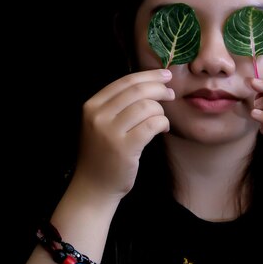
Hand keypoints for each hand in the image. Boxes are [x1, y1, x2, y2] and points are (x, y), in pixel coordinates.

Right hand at [73, 69, 173, 198]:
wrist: (93, 188)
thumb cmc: (103, 154)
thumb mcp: (101, 124)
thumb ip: (118, 104)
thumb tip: (152, 84)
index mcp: (91, 106)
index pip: (125, 82)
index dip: (148, 75)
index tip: (165, 75)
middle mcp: (98, 116)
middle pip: (137, 91)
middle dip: (159, 88)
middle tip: (171, 93)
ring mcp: (109, 132)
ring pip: (146, 107)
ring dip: (161, 111)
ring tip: (162, 119)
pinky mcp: (124, 148)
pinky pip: (152, 125)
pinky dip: (163, 123)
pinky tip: (163, 128)